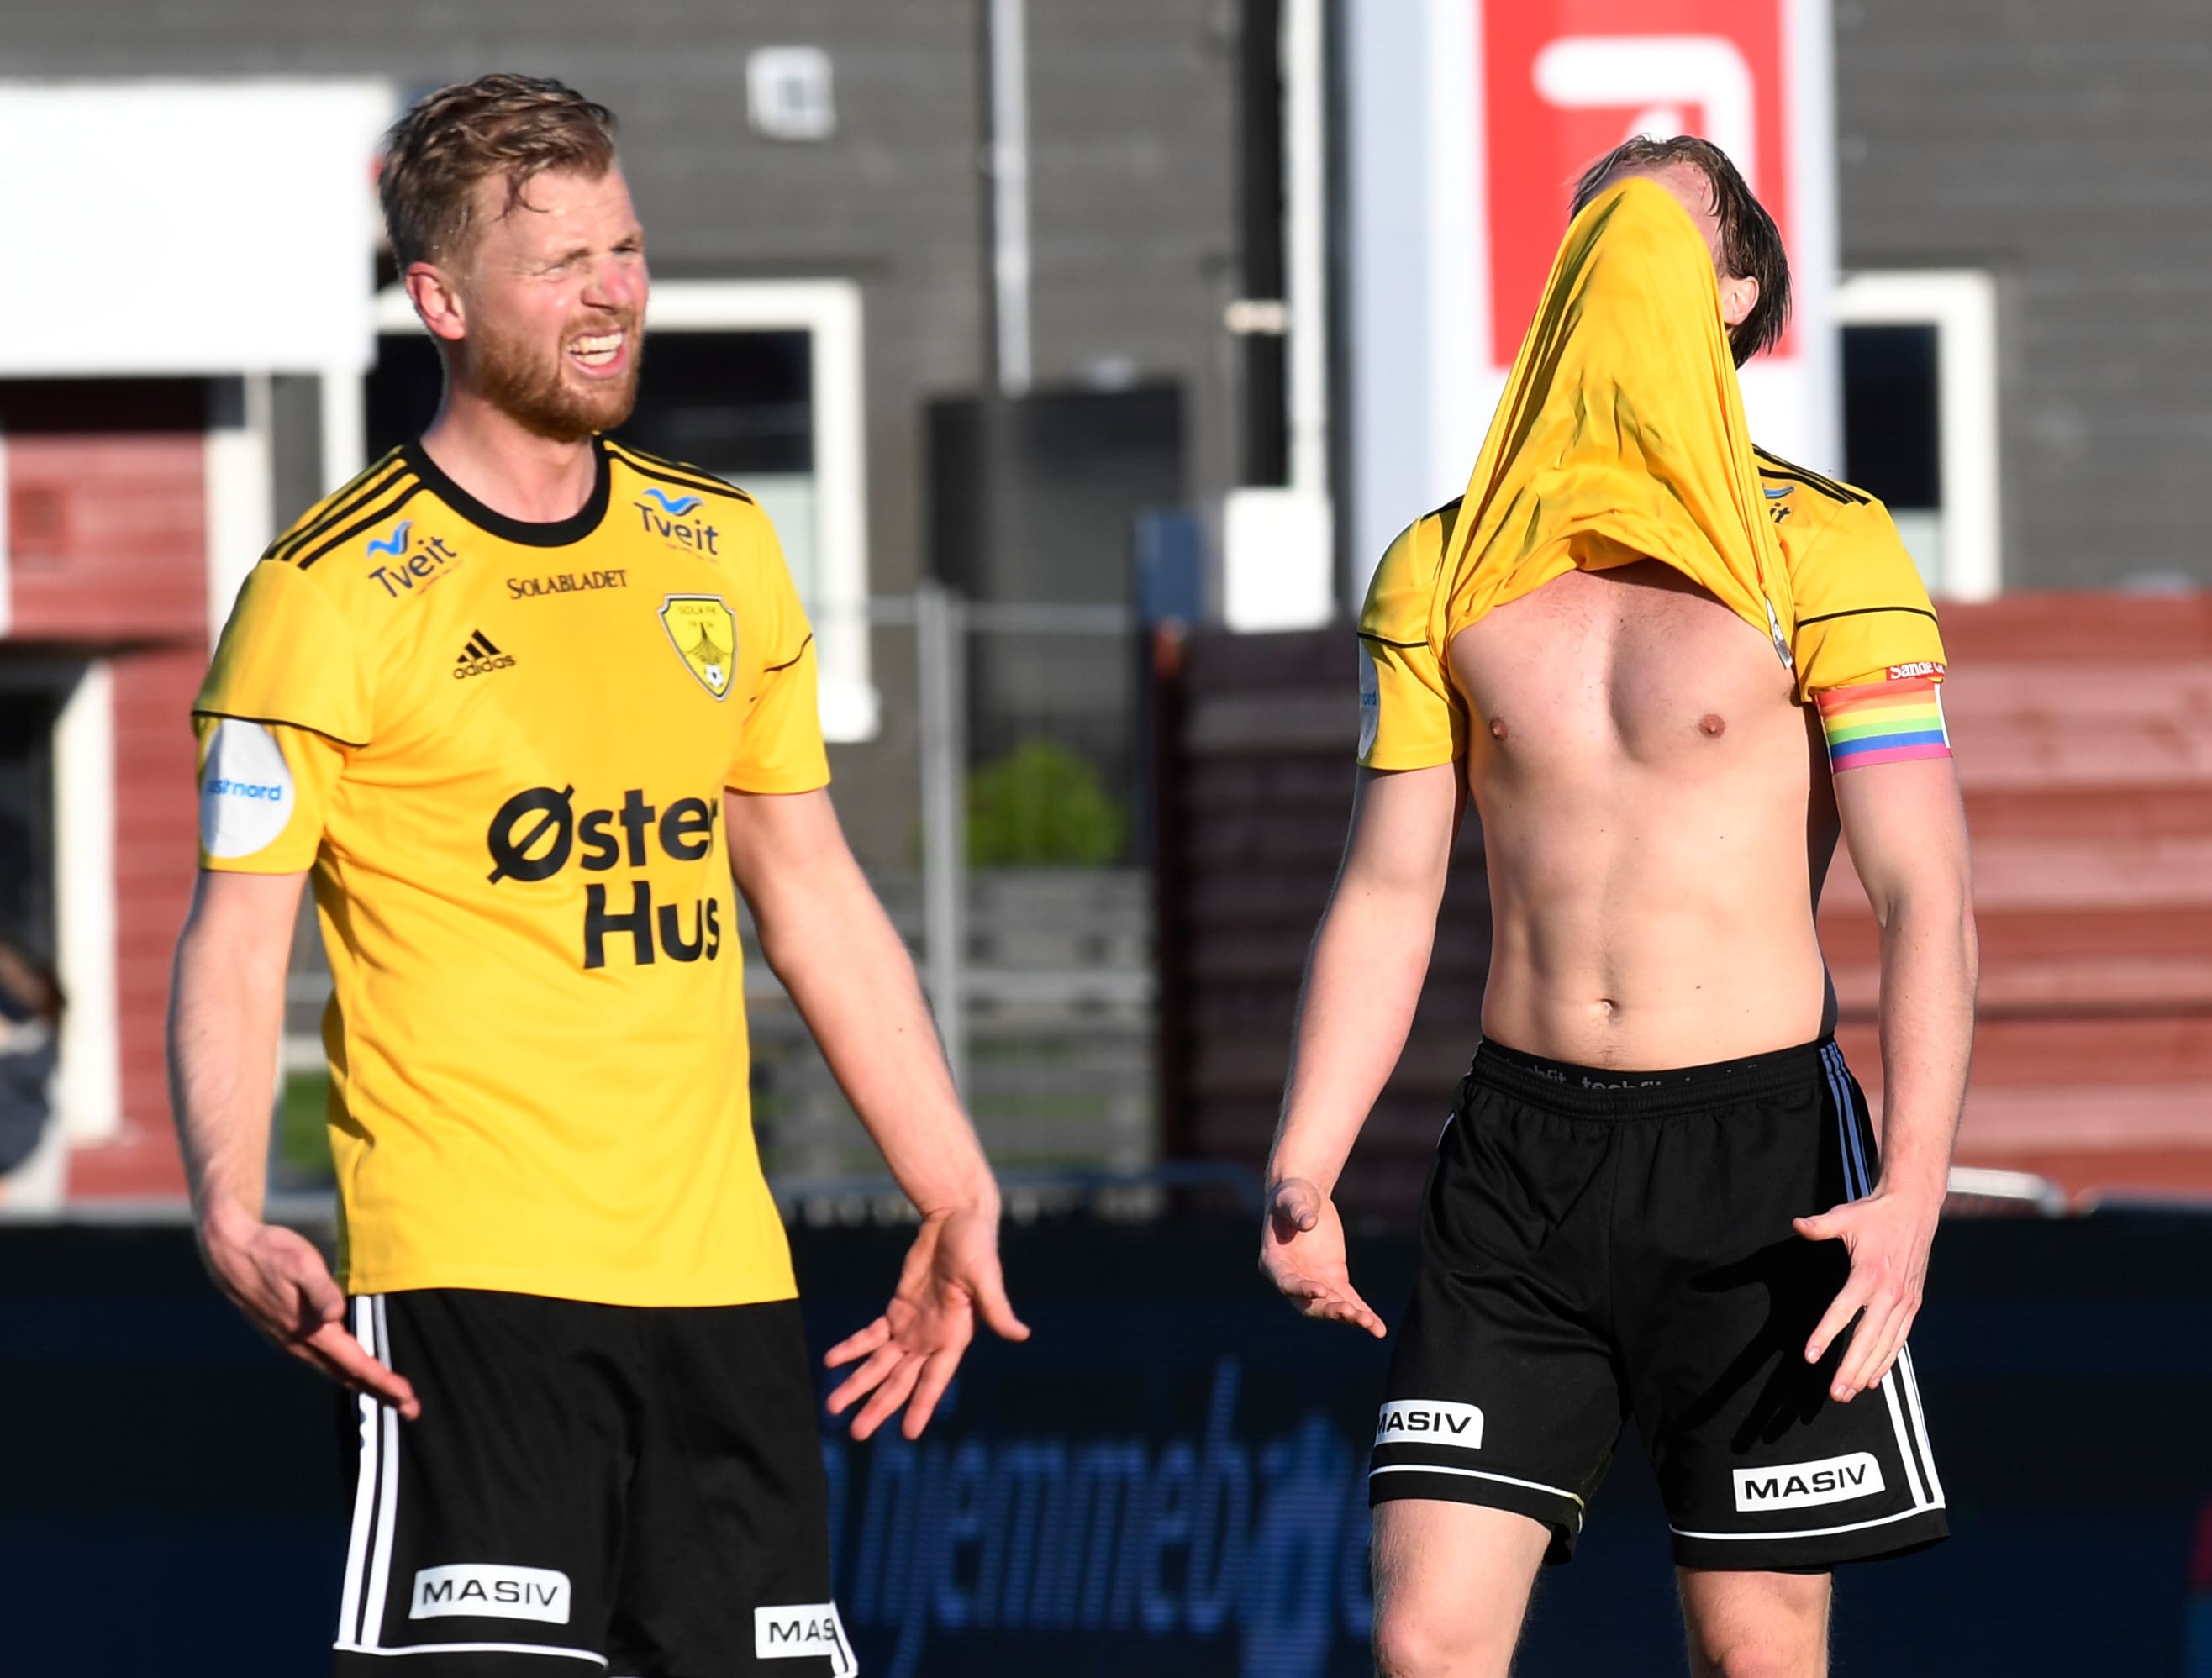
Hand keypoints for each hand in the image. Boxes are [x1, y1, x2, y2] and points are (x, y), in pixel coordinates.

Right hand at [199, 1201, 419, 1418]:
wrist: (230, 1252)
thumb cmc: (271, 1253)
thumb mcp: (301, 1263)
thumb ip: (321, 1289)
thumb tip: (336, 1314)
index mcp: (311, 1332)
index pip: (356, 1365)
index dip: (384, 1382)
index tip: (408, 1399)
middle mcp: (301, 1345)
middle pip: (348, 1377)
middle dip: (381, 1393)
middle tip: (411, 1409)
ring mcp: (292, 1343)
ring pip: (335, 1371)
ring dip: (365, 1385)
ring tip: (391, 1395)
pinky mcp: (287, 1335)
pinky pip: (324, 1362)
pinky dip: (347, 1372)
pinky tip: (356, 1370)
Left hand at [824, 1204, 1029, 1439]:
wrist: (955, 1218)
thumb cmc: (976, 1245)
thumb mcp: (985, 1276)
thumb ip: (998, 1308)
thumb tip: (1022, 1334)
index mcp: (954, 1336)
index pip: (934, 1380)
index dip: (921, 1406)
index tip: (907, 1433)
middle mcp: (932, 1339)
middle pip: (900, 1380)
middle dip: (878, 1406)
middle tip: (856, 1433)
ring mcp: (913, 1327)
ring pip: (880, 1364)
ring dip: (858, 1384)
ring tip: (833, 1406)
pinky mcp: (898, 1309)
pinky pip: (871, 1336)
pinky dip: (852, 1348)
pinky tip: (832, 1361)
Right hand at [1260, 1177, 1384, 1337]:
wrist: (1304, 1198)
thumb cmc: (1291, 1195)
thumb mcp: (1292, 1198)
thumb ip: (1297, 1210)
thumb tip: (1308, 1222)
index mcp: (1274, 1261)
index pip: (1286, 1282)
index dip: (1301, 1289)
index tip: (1320, 1290)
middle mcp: (1292, 1278)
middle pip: (1309, 1305)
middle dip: (1329, 1310)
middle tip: (1350, 1313)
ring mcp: (1314, 1281)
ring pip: (1331, 1307)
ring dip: (1350, 1317)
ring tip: (1372, 1325)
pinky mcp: (1333, 1280)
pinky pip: (1348, 1300)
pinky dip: (1363, 1313)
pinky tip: (1378, 1328)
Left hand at [1794, 1187, 1939, 1403]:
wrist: (1915, 1209)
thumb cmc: (1875, 1214)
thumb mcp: (1845, 1216)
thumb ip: (1819, 1226)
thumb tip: (1797, 1225)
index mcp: (1868, 1274)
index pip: (1843, 1311)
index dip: (1826, 1335)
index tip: (1810, 1356)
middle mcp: (1890, 1293)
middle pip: (1868, 1339)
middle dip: (1850, 1368)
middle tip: (1835, 1393)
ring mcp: (1905, 1301)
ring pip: (1886, 1345)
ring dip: (1868, 1371)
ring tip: (1850, 1392)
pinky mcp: (1914, 1304)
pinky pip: (1900, 1339)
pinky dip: (1888, 1360)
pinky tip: (1874, 1379)